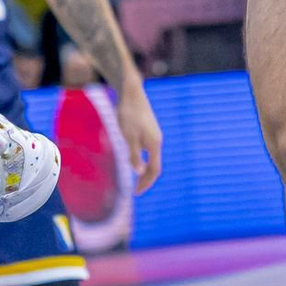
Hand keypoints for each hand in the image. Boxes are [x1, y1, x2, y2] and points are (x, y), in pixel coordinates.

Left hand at [115, 78, 163, 192]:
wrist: (131, 92)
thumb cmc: (128, 114)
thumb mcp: (128, 136)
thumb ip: (134, 154)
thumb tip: (139, 172)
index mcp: (154, 144)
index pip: (154, 170)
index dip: (146, 183)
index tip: (136, 193)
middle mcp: (157, 140)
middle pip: (155, 165)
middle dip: (146, 179)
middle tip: (136, 190)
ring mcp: (154, 135)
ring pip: (152, 158)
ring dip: (145, 170)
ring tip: (135, 179)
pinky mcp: (149, 130)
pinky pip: (149, 150)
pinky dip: (143, 160)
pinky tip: (135, 160)